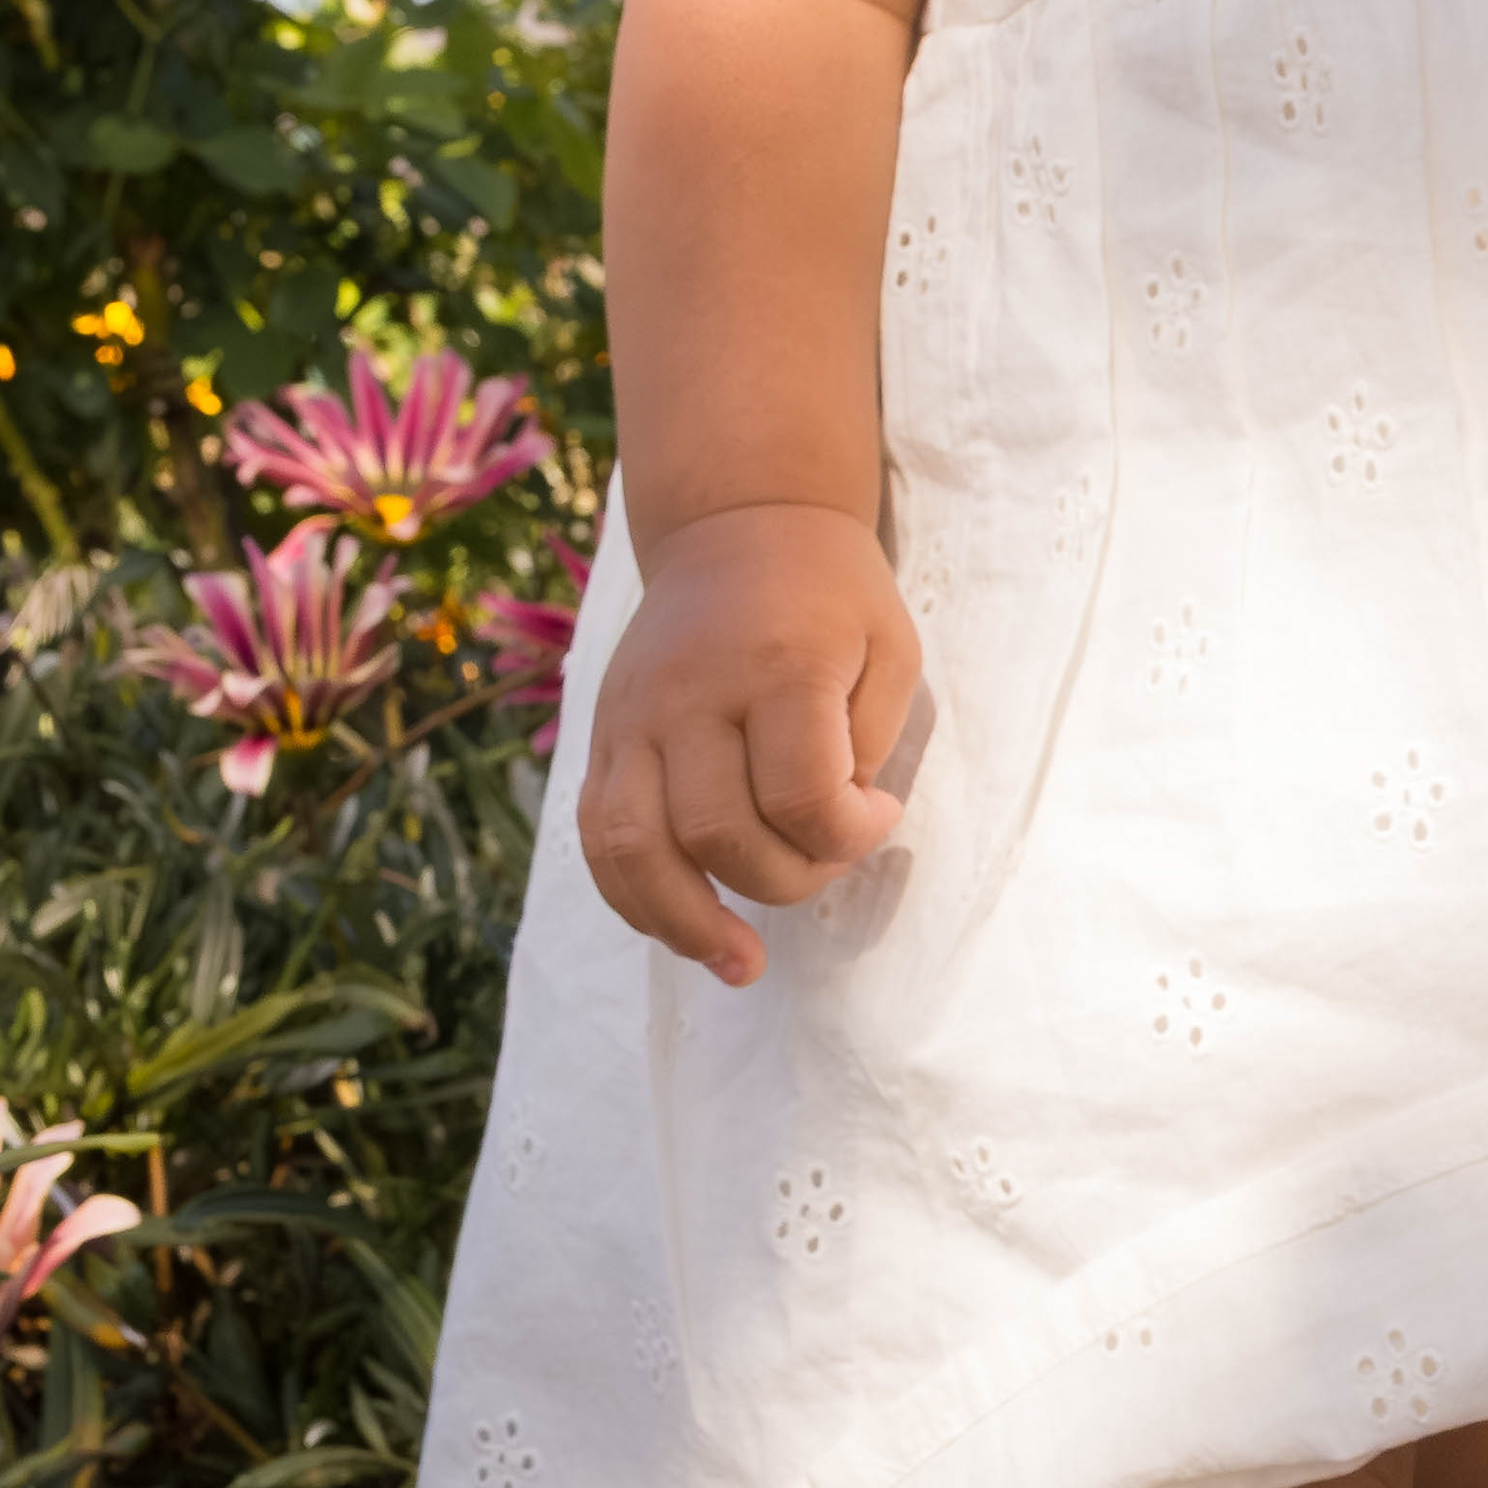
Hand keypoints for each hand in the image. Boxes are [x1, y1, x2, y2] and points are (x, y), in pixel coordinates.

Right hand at [579, 503, 918, 987]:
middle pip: (721, 833)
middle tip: (825, 858)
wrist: (737, 523)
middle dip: (787, 879)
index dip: (850, 835)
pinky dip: (635, 898)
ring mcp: (634, 719)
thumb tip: (836, 832)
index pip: (801, 794)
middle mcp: (691, 695)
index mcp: (776, 667)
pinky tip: (683, 926)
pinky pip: (598, 838)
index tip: (878, 816)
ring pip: (636, 849)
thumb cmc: (831, 595)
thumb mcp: (889, 647)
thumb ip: (870, 744)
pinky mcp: (603, 738)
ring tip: (739, 964)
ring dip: (688, 924)